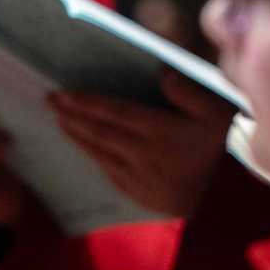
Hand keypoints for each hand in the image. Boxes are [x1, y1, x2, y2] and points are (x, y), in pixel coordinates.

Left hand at [49, 71, 235, 219]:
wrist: (221, 195)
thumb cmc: (215, 144)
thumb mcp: (215, 112)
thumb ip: (189, 92)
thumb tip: (162, 74)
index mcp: (161, 131)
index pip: (116, 113)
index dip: (87, 103)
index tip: (64, 93)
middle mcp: (145, 155)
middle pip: (100, 132)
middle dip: (72, 115)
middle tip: (49, 100)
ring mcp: (138, 177)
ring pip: (99, 152)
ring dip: (76, 134)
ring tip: (59, 118)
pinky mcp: (135, 192)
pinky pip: (107, 170)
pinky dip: (91, 154)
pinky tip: (80, 142)